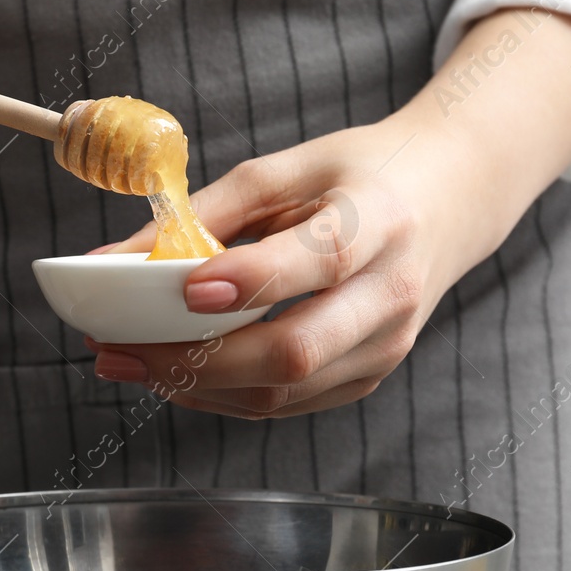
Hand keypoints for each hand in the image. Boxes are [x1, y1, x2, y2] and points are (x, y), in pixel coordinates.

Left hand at [86, 8, 570, 418]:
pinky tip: (176, 369)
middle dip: (195, 359)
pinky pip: (284, 405)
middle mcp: (391, 295)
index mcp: (381, 221)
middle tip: (119, 346)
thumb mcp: (293, 165)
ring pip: (279, 393)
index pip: (320, 259)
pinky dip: (219, 392)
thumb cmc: (363, 176)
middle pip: (294, 352)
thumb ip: (210, 209)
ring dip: (192, 384)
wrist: (451, 202)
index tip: (185, 287)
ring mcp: (384, 347)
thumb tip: (120, 258)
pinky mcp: (367, 377)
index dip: (252, 280)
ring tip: (126, 359)